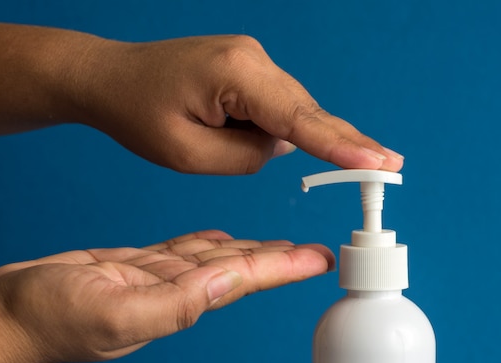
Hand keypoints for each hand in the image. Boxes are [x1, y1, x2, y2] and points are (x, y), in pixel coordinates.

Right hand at [0, 230, 333, 362]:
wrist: (7, 315)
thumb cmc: (50, 321)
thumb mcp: (113, 312)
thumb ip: (175, 303)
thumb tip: (225, 283)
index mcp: (176, 303)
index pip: (243, 280)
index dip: (284, 268)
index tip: (319, 258)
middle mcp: (173, 292)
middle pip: (238, 270)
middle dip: (277, 259)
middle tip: (313, 249)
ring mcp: (155, 278)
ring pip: (213, 259)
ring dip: (247, 249)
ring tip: (279, 242)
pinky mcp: (134, 265)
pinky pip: (181, 252)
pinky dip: (205, 244)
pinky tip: (221, 239)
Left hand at [73, 35, 403, 173]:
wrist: (110, 78)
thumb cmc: (138, 113)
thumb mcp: (189, 154)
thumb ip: (247, 156)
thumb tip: (281, 145)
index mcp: (236, 75)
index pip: (300, 119)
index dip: (343, 145)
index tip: (381, 161)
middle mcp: (252, 59)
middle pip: (304, 112)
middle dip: (336, 143)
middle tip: (389, 165)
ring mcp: (251, 60)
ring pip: (288, 110)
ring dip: (282, 136)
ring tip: (231, 146)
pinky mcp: (246, 68)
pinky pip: (272, 105)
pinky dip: (271, 126)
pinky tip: (233, 135)